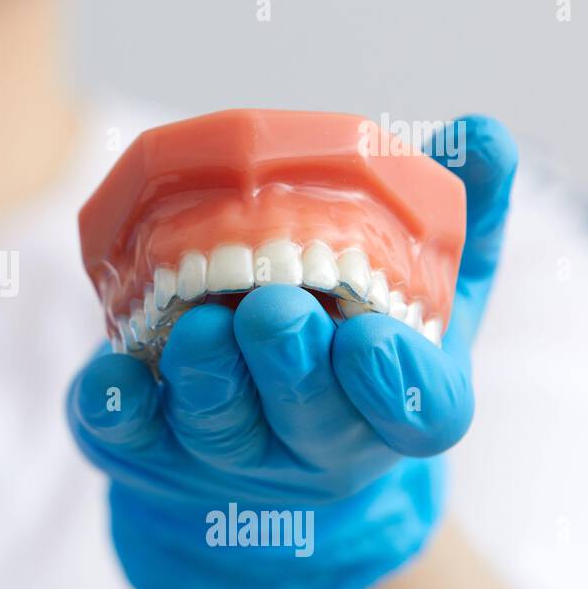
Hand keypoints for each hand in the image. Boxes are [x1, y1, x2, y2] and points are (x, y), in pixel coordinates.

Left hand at [67, 115, 516, 588]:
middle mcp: (314, 441)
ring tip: (199, 321)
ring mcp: (232, 456)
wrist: (271, 441)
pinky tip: (108, 378)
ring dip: (209, 375)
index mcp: (393, 404)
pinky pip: (130, 438)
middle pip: (308, 418)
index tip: (368, 339)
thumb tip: (478, 132)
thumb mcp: (424, 289)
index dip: (396, 386)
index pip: (416, 414)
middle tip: (271, 310)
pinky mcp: (152, 451)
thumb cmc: (358, 339)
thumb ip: (457, 218)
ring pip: (220, 426)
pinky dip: (117, 406)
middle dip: (289, 365)